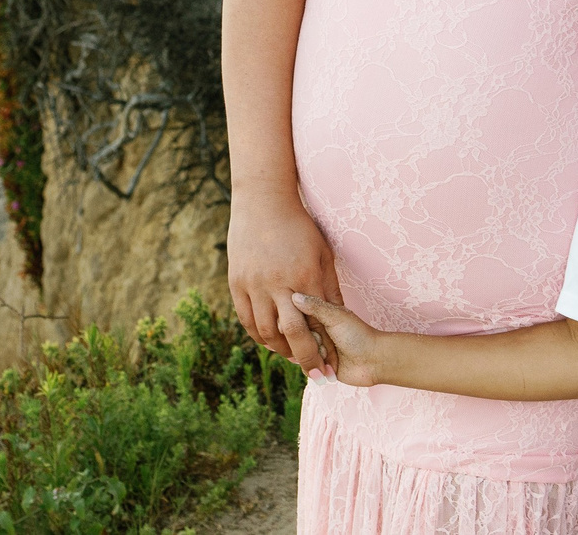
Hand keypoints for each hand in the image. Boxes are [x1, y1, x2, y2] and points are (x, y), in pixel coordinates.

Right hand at [227, 192, 342, 369]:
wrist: (263, 203)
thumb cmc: (299, 227)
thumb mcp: (322, 254)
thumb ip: (329, 287)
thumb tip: (340, 315)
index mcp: (304, 276)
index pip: (316, 322)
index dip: (324, 346)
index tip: (331, 363)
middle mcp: (278, 283)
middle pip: (292, 334)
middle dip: (305, 358)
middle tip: (315, 374)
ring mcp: (254, 284)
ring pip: (266, 331)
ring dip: (280, 350)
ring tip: (292, 356)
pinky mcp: (237, 283)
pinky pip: (247, 320)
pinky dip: (258, 336)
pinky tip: (270, 341)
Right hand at [289, 292, 385, 385]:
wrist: (372, 360)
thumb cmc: (358, 335)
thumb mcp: (335, 316)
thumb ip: (315, 306)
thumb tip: (294, 295)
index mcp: (318, 317)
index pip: (295, 319)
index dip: (301, 325)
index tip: (314, 327)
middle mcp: (315, 332)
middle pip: (296, 338)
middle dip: (310, 343)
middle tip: (328, 344)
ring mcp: (316, 350)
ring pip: (299, 354)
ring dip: (314, 356)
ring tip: (331, 355)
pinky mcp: (319, 367)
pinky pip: (305, 368)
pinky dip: (316, 368)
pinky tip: (330, 367)